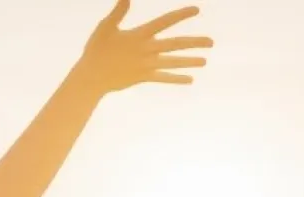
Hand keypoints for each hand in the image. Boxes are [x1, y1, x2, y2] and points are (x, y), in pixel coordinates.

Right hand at [75, 0, 213, 93]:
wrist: (92, 77)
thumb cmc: (97, 50)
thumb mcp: (105, 27)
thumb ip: (119, 11)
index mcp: (139, 35)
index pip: (165, 22)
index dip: (181, 15)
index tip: (197, 10)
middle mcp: (146, 50)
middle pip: (175, 44)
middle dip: (194, 43)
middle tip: (211, 42)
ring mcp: (146, 65)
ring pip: (172, 62)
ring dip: (190, 61)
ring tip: (205, 61)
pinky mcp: (143, 77)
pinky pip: (163, 78)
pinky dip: (177, 79)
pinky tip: (190, 79)